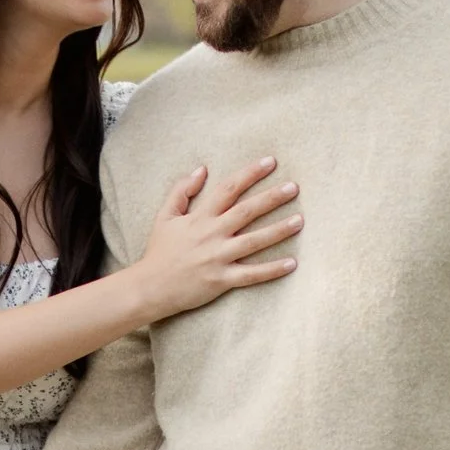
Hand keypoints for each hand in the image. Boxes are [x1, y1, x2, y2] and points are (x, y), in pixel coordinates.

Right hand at [128, 158, 301, 320]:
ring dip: (278, 230)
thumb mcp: (165, 216)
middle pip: (246, 211)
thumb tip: (201, 169)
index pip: (229, 189)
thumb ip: (182, 191)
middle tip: (294, 188)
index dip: (250, 173)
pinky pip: (251, 274)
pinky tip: (292, 263)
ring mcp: (218, 257)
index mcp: (200, 217)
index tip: (270, 162)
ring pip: (254, 241)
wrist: (148, 287)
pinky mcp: (221, 280)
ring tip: (300, 221)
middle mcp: (211, 234)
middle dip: (271, 198)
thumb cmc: (158, 252)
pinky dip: (272, 270)